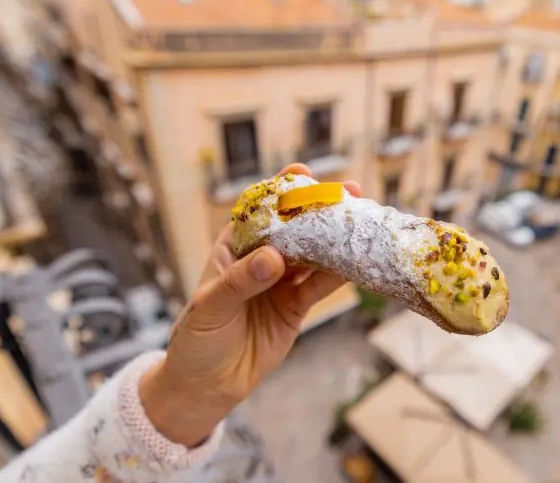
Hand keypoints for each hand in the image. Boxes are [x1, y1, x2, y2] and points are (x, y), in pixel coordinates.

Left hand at [139, 164, 360, 445]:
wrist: (206, 386)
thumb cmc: (197, 339)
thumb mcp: (211, 306)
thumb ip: (241, 280)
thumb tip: (273, 257)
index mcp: (234, 247)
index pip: (259, 211)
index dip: (282, 191)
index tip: (303, 174)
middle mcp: (261, 259)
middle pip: (295, 228)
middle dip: (320, 209)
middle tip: (349, 193)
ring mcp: (281, 282)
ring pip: (314, 254)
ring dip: (337, 239)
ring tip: (362, 223)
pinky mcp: (296, 307)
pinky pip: (320, 286)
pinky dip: (339, 274)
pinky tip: (357, 262)